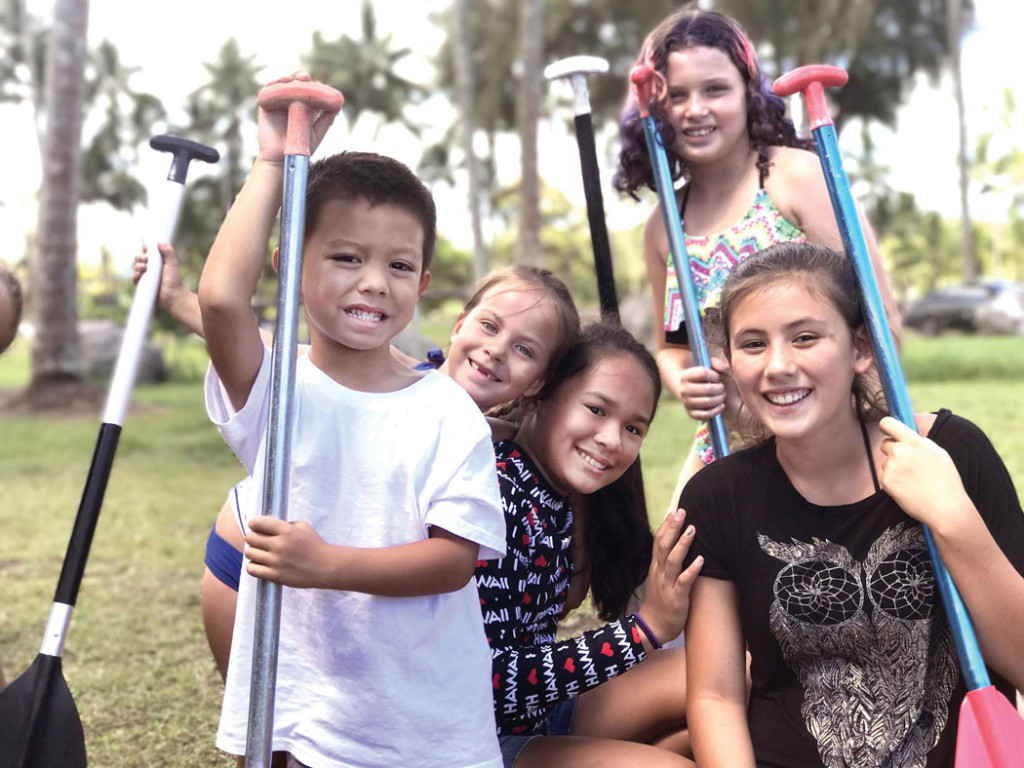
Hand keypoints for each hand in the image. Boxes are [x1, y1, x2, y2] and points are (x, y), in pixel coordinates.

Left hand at [244, 516, 333, 587]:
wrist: (326, 567)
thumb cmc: (314, 545)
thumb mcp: (302, 527)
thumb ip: (284, 525)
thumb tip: (265, 525)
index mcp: (286, 530)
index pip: (258, 523)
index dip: (253, 524)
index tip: (255, 526)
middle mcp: (279, 545)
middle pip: (250, 538)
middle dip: (252, 537)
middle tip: (258, 540)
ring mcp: (276, 561)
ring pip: (249, 553)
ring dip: (253, 551)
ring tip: (260, 553)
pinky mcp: (275, 576)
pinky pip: (251, 569)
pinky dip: (252, 565)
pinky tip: (259, 563)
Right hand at [256, 72, 339, 162]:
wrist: (281, 158)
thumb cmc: (300, 148)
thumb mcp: (317, 133)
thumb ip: (326, 120)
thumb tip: (337, 106)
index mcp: (304, 109)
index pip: (309, 92)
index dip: (313, 86)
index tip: (317, 83)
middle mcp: (291, 105)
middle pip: (296, 86)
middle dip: (301, 80)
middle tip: (304, 78)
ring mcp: (278, 104)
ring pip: (282, 86)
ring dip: (286, 80)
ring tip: (290, 79)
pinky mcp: (266, 106)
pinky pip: (268, 92)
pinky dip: (272, 85)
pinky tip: (278, 83)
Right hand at [637, 508, 703, 643]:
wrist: (652, 627)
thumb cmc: (660, 602)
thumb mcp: (659, 579)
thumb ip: (666, 563)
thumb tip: (674, 547)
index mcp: (655, 567)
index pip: (657, 541)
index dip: (665, 526)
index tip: (673, 511)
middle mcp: (659, 572)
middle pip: (663, 546)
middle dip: (672, 528)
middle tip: (681, 511)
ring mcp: (667, 584)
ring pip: (673, 560)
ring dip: (682, 544)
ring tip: (692, 529)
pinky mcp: (676, 597)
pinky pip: (684, 581)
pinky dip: (692, 570)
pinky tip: (701, 559)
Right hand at [677, 355, 732, 420]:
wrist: (691, 391)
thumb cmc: (704, 378)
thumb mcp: (708, 366)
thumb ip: (717, 363)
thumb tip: (724, 368)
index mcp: (685, 376)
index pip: (703, 374)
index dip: (714, 375)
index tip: (717, 377)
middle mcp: (683, 390)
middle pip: (707, 389)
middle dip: (720, 388)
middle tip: (722, 387)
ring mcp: (686, 403)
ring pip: (707, 402)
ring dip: (720, 398)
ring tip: (722, 395)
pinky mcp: (691, 414)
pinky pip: (705, 415)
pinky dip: (716, 410)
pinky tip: (721, 405)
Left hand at [878, 416, 972, 531]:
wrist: (945, 507)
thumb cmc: (946, 481)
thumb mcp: (938, 453)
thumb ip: (920, 443)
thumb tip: (907, 436)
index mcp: (915, 442)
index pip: (888, 423)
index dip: (885, 426)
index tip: (885, 430)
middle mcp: (900, 452)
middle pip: (884, 444)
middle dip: (892, 451)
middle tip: (908, 464)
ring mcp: (891, 466)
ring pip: (886, 462)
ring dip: (894, 468)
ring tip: (913, 479)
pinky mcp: (886, 481)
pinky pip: (884, 476)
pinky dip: (892, 481)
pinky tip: (908, 488)